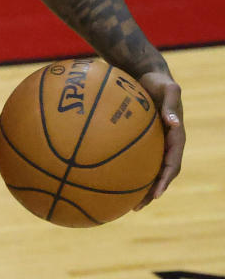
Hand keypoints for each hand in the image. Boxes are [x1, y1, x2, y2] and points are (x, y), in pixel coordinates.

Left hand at [134, 70, 184, 209]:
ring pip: (146, 169)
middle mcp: (166, 144)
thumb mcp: (168, 89)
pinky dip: (124, 168)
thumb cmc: (158, 81)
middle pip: (160, 174)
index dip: (165, 180)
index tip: (156, 193)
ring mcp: (154, 143)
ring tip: (122, 202)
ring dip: (137, 186)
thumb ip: (171, 104)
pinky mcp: (141, 139)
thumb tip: (174, 123)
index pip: (173, 164)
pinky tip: (105, 174)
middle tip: (137, 207)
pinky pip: (132, 156)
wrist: (149, 74)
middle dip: (150, 192)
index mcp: (176, 137)